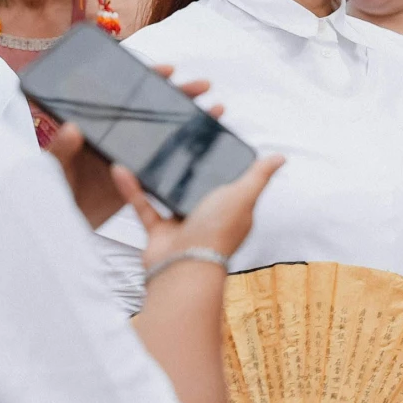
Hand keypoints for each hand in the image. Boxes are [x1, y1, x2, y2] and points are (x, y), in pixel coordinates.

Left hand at [47, 65, 221, 227]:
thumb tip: (72, 127)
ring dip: (191, 117)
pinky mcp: (142, 174)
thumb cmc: (52, 192)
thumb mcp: (53, 168)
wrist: (63, 224)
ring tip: (216, 108)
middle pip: (151, 108)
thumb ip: (61, 149)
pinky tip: (206, 141)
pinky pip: (167, 157)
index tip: (167, 71)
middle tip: (202, 86)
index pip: (123, 95)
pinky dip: (187, 149)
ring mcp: (131, 153)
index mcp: (96, 125)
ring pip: (165, 129)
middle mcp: (116, 134)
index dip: (146, 79)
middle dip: (179, 93)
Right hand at [118, 152, 282, 275]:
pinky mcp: (159, 230)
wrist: (183, 267)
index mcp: (232, 206)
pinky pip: (143, 205)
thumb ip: (258, 176)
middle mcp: (208, 215)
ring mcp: (183, 223)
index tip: (206, 136)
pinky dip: (132, 189)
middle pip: (196, 184)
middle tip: (172, 136)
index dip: (220, 160)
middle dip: (185, 165)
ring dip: (156, 174)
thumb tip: (280, 157)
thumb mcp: (243, 196)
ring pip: (167, 192)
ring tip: (147, 149)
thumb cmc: (217, 231)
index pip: (228, 178)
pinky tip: (122, 169)